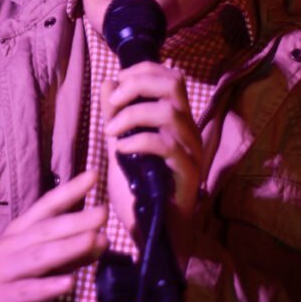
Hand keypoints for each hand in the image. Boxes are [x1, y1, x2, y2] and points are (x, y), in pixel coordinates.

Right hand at [0, 170, 107, 301]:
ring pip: (38, 256)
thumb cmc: (12, 279)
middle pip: (46, 229)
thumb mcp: (42, 261)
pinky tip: (69, 283)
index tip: (93, 174)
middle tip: (103, 212)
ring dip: (67, 247)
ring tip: (93, 239)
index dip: (69, 190)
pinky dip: (48, 286)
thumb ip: (71, 252)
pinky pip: (27, 291)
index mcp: (21, 231)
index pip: (47, 206)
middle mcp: (12, 244)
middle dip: (75, 220)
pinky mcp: (2, 296)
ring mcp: (5, 269)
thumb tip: (102, 238)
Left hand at [101, 61, 202, 262]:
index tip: (116, 81)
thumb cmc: (139, 188)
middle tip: (112, 103)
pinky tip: (120, 150)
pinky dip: (139, 141)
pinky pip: (167, 145)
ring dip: (132, 115)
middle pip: (174, 84)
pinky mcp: (188, 173)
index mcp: (177, 120)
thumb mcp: (120, 144)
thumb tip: (108, 81)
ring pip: (169, 112)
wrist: (152, 231)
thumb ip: (116, 114)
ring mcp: (192, 151)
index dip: (142, 70)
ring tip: (110, 131)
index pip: (170, 76)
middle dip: (137, 85)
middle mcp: (189, 130)